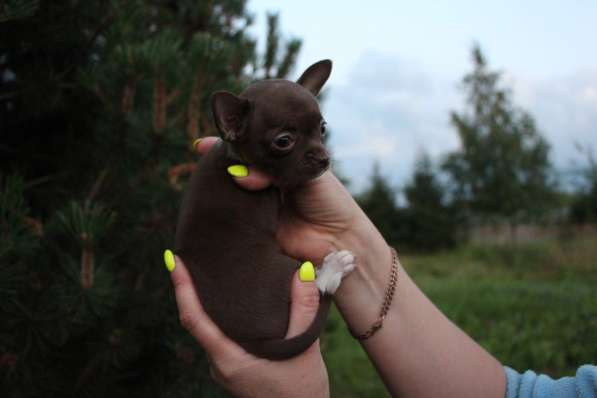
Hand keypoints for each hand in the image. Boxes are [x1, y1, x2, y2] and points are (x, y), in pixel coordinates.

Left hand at [169, 254, 328, 397]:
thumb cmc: (301, 393)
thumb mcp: (305, 349)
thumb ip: (303, 310)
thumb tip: (302, 271)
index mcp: (229, 360)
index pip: (194, 319)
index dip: (182, 288)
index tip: (173, 261)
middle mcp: (220, 364)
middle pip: (198, 320)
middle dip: (192, 288)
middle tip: (192, 256)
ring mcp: (226, 367)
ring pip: (211, 328)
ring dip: (209, 302)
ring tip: (212, 272)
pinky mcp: (236, 368)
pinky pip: (222, 336)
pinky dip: (222, 315)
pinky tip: (234, 301)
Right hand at [194, 137, 372, 263]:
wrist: (340, 240)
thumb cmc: (330, 202)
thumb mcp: (305, 175)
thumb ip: (274, 171)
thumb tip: (240, 176)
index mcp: (280, 167)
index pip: (251, 152)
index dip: (229, 148)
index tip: (203, 144)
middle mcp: (267, 186)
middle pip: (237, 171)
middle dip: (220, 164)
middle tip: (200, 155)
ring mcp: (258, 208)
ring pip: (234, 193)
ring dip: (220, 187)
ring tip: (205, 176)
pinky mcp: (254, 230)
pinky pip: (236, 218)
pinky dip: (226, 211)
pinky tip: (215, 203)